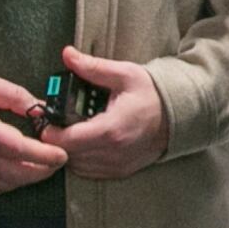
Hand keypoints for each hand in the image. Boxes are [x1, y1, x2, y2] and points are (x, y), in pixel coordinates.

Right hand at [0, 69, 67, 194]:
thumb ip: (14, 95)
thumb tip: (39, 108)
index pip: (15, 148)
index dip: (42, 154)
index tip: (60, 153)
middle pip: (12, 172)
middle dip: (41, 171)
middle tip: (57, 161)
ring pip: (2, 184)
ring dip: (26, 179)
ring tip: (42, 167)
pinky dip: (8, 183)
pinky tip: (18, 172)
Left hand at [52, 47, 172, 182]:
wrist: (179, 116)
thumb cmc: (152, 94)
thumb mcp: (124, 74)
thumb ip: (93, 67)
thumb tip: (68, 55)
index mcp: (111, 129)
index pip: (65, 141)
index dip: (50, 130)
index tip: (49, 118)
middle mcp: (113, 153)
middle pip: (67, 155)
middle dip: (57, 139)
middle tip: (57, 121)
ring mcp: (117, 165)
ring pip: (76, 166)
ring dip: (69, 150)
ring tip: (72, 130)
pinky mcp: (120, 171)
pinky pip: (90, 172)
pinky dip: (82, 159)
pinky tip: (86, 141)